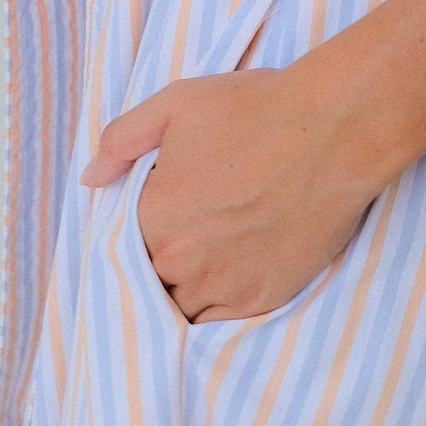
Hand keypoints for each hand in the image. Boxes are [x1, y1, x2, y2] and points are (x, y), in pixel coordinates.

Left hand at [80, 64, 384, 324]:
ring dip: (189, 288)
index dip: (148, 226)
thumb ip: (122, 140)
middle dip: (167, 258)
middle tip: (198, 229)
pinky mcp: (261, 298)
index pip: (126, 242)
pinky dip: (219, 305)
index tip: (171, 210)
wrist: (335, 130)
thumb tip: (90, 179)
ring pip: (182, 308)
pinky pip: (220, 322)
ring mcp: (221, 285)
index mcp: (151, 215)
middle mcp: (178, 260)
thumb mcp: (178, 103)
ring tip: (214, 256)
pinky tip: (233, 277)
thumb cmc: (258, 108)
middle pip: (153, 278)